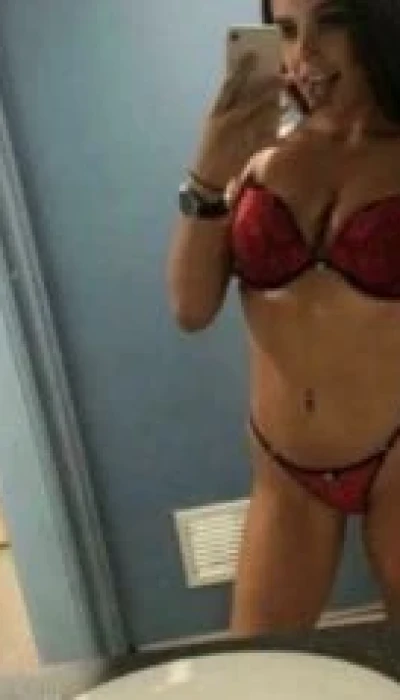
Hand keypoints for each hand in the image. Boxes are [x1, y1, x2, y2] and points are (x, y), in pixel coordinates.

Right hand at [191, 53, 285, 187]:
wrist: (206, 180)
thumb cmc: (210, 149)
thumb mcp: (212, 126)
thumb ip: (227, 108)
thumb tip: (249, 89)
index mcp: (214, 113)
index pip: (229, 85)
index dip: (241, 68)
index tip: (253, 55)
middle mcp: (226, 122)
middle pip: (251, 97)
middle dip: (269, 86)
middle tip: (283, 77)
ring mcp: (238, 137)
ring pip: (262, 115)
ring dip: (276, 106)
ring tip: (285, 101)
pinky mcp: (248, 151)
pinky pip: (269, 136)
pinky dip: (279, 129)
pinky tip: (286, 122)